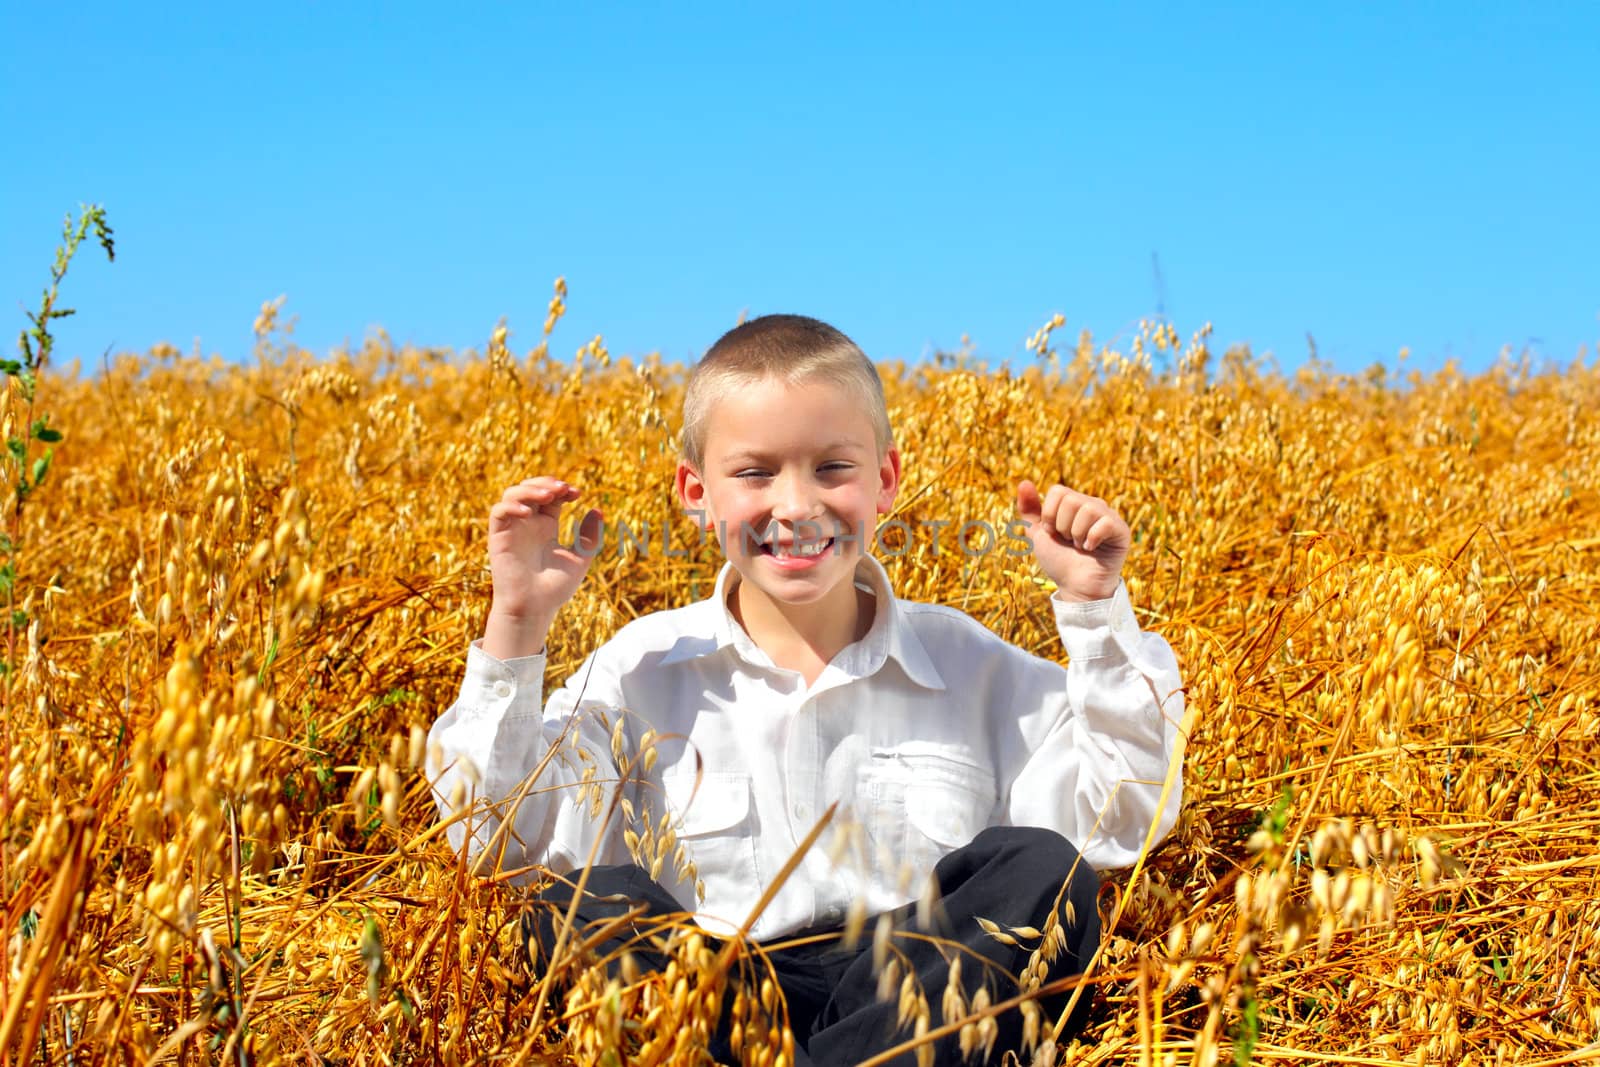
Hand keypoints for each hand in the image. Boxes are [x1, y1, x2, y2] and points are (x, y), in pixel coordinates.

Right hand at [483, 477, 603, 658]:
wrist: (535, 608)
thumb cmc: (555, 588)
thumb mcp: (580, 558)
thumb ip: (589, 536)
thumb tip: (598, 510)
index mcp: (546, 526)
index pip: (551, 495)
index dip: (562, 488)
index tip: (577, 493)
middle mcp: (528, 524)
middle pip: (530, 488)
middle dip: (546, 482)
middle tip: (563, 489)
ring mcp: (513, 529)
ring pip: (512, 494)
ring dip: (530, 489)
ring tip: (549, 495)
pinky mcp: (499, 537)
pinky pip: (499, 512)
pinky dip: (512, 506)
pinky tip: (529, 512)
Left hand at [1016, 481, 1129, 601]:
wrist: (1075, 586)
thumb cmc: (1058, 560)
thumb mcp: (1038, 534)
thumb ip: (1029, 509)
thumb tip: (1024, 482)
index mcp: (1073, 502)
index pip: (1057, 491)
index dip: (1049, 514)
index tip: (1052, 532)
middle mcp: (1092, 504)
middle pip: (1071, 499)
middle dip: (1062, 526)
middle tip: (1068, 541)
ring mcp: (1108, 516)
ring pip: (1087, 510)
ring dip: (1076, 535)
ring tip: (1080, 545)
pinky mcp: (1121, 529)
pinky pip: (1105, 522)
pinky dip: (1092, 539)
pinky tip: (1092, 548)